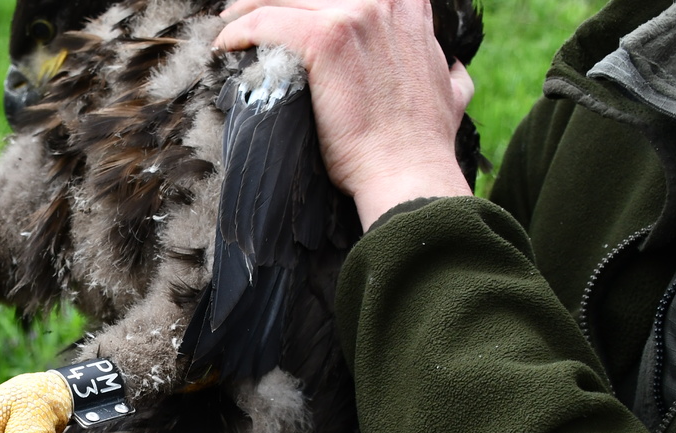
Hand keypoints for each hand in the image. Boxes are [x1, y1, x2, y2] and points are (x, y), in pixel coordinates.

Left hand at [214, 0, 474, 226]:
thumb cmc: (424, 144)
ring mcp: (356, 15)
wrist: (409, 172)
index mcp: (408, 7)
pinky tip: (223, 46)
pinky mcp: (327, 38)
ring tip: (227, 30)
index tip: (287, 11)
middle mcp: (384, 1)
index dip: (309, 0)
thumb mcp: (452, 88)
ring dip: (247, 10)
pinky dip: (238, 31)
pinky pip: (266, 21)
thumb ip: (443, 67)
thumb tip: (448, 68)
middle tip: (242, 16)